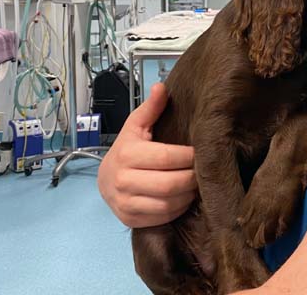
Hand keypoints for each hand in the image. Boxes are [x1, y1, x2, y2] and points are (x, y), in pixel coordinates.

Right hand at [97, 83, 197, 227]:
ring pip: (168, 204)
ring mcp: (125, 203)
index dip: (190, 156)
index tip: (201, 152)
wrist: (104, 179)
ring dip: (188, 195)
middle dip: (192, 178)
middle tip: (202, 171)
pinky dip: (178, 208)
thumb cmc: (127, 149)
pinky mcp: (130, 219)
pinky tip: (183, 196)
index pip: (168, 157)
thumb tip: (162, 86)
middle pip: (171, 184)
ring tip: (195, 183)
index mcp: (127, 154)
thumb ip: (151, 107)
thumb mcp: (136, 126)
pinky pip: (163, 217)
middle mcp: (123, 180)